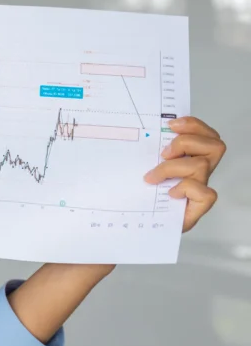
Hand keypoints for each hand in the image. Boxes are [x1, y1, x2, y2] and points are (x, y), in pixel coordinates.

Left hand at [144, 116, 225, 231]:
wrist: (142, 221)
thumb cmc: (142, 191)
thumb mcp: (139, 163)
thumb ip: (143, 148)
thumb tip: (129, 129)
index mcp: (190, 156)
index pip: (206, 134)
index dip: (193, 125)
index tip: (170, 124)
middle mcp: (199, 170)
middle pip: (215, 145)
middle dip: (186, 142)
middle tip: (163, 153)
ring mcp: (200, 187)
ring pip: (203, 164)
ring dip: (174, 167)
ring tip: (156, 175)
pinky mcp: (198, 207)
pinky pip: (206, 193)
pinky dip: (186, 189)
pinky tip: (171, 193)